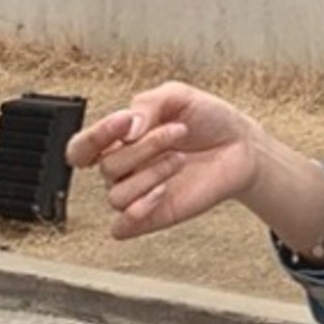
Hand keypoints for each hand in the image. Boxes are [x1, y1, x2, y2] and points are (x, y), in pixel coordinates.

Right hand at [66, 82, 260, 240]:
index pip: (81, 148)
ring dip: (151, 174)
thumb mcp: (178, 96)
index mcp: (120, 140)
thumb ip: (147, 104)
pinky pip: (122, 227)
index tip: (127, 121)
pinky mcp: (156, 215)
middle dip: (145, 147)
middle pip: (108, 167)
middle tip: (178, 132)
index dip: (96, 136)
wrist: (242, 145)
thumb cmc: (209, 120)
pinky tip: (161, 193)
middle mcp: (125, 168)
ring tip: (181, 159)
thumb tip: (127, 128)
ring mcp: (139, 193)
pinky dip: (134, 213)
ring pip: (117, 195)